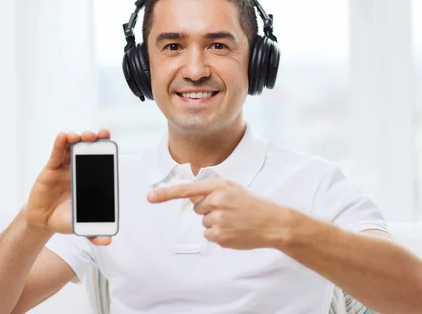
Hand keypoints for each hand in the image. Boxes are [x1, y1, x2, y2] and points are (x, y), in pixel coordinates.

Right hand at [24, 130, 111, 245]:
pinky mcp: (51, 169)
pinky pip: (56, 154)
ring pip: (72, 148)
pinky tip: (63, 136)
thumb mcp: (80, 226)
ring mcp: (65, 167)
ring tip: (80, 136)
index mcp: (91, 179)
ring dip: (77, 139)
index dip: (105, 148)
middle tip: (98, 135)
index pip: (100, 160)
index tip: (109, 139)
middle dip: (94, 140)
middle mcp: (79, 169)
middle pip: (87, 149)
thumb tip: (108, 241)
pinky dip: (59, 144)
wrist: (43, 220)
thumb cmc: (65, 219)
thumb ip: (93, 233)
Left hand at [148, 178, 288, 249]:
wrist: (272, 222)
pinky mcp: (219, 235)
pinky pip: (209, 235)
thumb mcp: (232, 188)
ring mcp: (218, 219)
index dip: (166, 194)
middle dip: (209, 210)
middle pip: (197, 208)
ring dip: (215, 223)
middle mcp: (216, 201)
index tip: (150, 197)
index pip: (187, 190)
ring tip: (234, 220)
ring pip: (203, 222)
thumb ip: (211, 190)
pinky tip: (233, 230)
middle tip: (229, 210)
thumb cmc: (251, 204)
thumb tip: (192, 197)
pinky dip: (218, 234)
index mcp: (218, 186)